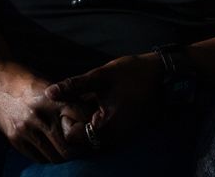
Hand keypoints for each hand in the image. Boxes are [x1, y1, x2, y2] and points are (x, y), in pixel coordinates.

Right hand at [0, 62, 84, 163]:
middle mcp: (39, 116)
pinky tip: (52, 148)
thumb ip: (67, 101)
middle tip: (84, 148)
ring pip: (54, 156)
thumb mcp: (50, 85)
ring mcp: (25, 129)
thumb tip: (89, 117)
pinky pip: (37, 157)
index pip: (81, 120)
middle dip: (79, 151)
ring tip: (69, 150)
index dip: (91, 129)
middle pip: (68, 148)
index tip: (95, 132)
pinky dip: (48, 156)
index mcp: (52, 99)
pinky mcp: (14, 138)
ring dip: (64, 156)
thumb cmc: (28, 80)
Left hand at [45, 53, 165, 150]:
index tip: (71, 101)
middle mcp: (114, 139)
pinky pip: (104, 135)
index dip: (66, 119)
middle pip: (81, 141)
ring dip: (86, 123)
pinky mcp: (126, 133)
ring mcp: (121, 138)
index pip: (71, 137)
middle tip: (77, 101)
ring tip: (87, 100)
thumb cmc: (134, 74)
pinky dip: (97, 123)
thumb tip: (49, 92)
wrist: (165, 77)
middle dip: (75, 122)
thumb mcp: (101, 76)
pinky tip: (99, 104)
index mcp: (106, 127)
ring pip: (92, 139)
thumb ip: (74, 86)